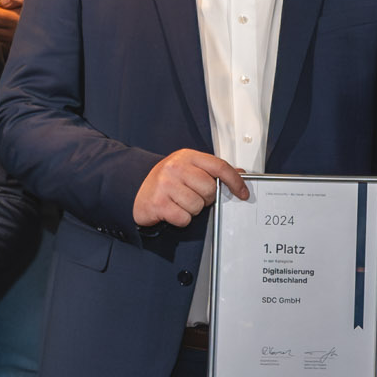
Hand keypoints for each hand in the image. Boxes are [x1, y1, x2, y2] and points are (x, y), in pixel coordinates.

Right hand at [133, 148, 251, 227]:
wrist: (133, 188)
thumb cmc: (165, 181)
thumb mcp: (188, 168)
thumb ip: (212, 170)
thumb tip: (240, 173)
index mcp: (187, 157)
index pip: (219, 166)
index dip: (235, 181)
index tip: (242, 193)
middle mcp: (176, 167)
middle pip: (210, 189)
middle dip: (206, 198)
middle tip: (193, 196)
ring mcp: (165, 185)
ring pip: (197, 206)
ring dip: (192, 210)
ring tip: (180, 202)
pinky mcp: (158, 203)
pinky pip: (184, 218)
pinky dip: (181, 219)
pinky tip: (172, 211)